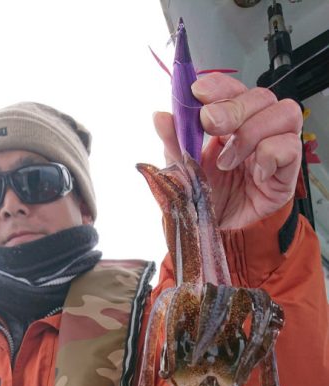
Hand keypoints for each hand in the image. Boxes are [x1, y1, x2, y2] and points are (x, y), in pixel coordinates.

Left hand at [153, 73, 302, 229]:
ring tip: (228, 162)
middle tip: (210, 124)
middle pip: (260, 96)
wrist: (215, 235)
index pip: (233, 88)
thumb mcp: (182, 171)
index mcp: (229, 123)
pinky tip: (255, 174)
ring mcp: (274, 147)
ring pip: (283, 114)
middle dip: (232, 107)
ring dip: (251, 133)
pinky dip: (271, 155)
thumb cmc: (205, 200)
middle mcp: (255, 129)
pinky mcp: (286, 171)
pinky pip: (291, 148)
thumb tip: (160, 117)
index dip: (220, 85)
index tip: (199, 94)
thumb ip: (174, 143)